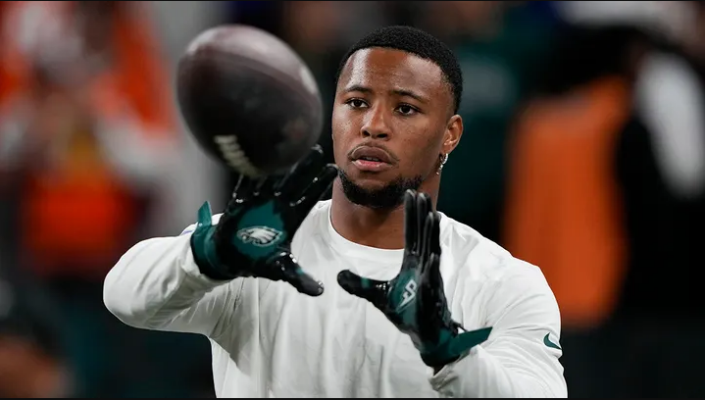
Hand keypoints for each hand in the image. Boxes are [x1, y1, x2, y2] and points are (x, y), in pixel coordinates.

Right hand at [190, 145, 337, 295]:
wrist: (230, 258)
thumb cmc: (258, 260)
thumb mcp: (280, 270)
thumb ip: (299, 278)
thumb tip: (319, 292)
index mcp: (290, 218)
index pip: (309, 197)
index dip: (319, 184)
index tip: (333, 169)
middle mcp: (277, 205)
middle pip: (295, 182)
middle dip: (306, 167)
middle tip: (319, 150)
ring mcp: (259, 202)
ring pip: (273, 179)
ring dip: (281, 166)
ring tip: (291, 148)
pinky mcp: (240, 203)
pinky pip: (246, 187)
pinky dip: (251, 176)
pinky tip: (258, 162)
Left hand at [337, 190, 492, 367]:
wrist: (424, 333)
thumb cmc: (407, 312)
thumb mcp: (377, 295)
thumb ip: (359, 284)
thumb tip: (338, 275)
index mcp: (412, 263)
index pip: (411, 234)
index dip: (411, 214)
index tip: (410, 194)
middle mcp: (423, 265)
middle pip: (422, 235)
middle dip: (422, 214)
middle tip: (421, 193)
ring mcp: (430, 278)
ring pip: (431, 250)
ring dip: (431, 233)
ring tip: (431, 215)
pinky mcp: (432, 294)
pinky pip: (432, 279)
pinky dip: (433, 267)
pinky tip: (433, 255)